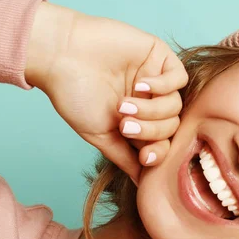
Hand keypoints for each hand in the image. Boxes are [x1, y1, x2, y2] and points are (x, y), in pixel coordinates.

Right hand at [25, 2, 187, 182]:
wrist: (59, 56)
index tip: (143, 156)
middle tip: (125, 125)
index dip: (158, 152)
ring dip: (152, 110)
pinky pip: (178, 78)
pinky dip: (163, 86)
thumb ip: (124, 157)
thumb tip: (144, 183)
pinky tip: (140, 85)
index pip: (163, 142)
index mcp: (138, 120)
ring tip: (124, 104)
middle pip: (171, 126)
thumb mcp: (100, 134)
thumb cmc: (74, 94)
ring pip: (175, 105)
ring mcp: (156, 78)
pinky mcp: (158, 56)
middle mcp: (150, 100)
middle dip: (151, 131)